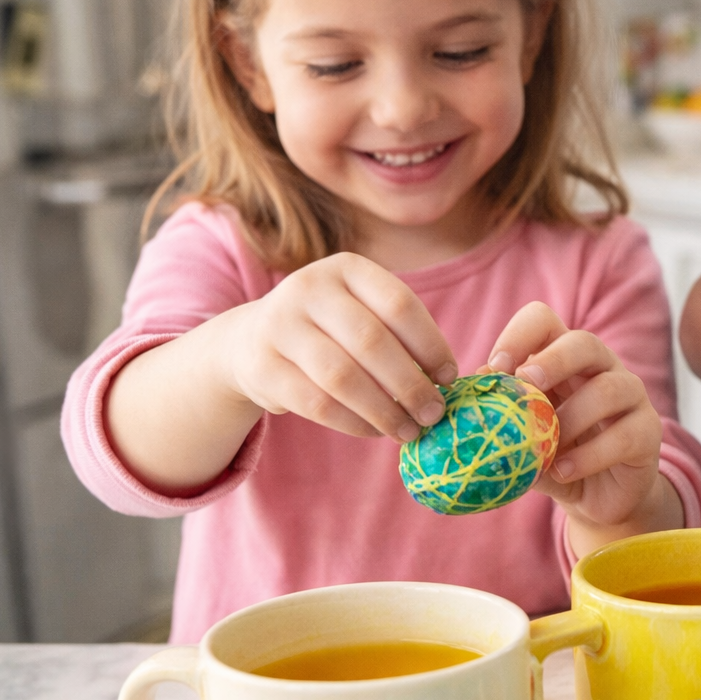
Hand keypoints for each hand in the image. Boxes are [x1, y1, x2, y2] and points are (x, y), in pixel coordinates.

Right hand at [220, 252, 456, 441]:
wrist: (251, 340)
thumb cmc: (330, 329)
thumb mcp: (361, 311)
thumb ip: (398, 335)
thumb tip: (445, 384)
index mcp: (347, 268)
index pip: (400, 305)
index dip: (431, 345)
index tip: (450, 378)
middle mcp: (309, 288)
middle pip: (372, 342)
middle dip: (411, 384)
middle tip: (434, 413)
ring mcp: (279, 325)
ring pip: (343, 377)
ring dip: (384, 411)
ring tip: (410, 430)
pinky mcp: (262, 367)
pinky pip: (317, 404)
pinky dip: (354, 423)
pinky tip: (376, 431)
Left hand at [486, 302, 679, 538]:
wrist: (599, 499)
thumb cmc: (557, 456)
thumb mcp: (524, 437)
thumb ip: (503, 419)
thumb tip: (469, 399)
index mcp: (564, 359)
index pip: (544, 321)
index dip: (520, 335)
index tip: (496, 366)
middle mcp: (602, 368)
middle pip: (584, 342)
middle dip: (553, 360)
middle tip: (526, 384)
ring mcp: (631, 397)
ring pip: (609, 388)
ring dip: (571, 418)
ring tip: (547, 449)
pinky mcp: (649, 432)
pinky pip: (623, 435)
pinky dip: (588, 456)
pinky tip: (563, 471)